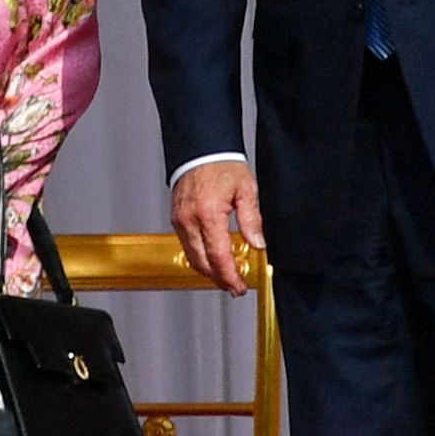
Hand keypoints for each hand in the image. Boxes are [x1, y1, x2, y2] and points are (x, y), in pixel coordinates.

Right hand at [172, 159, 262, 292]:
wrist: (201, 148)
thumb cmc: (222, 164)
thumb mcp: (246, 190)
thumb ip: (252, 220)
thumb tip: (258, 244)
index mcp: (209, 214)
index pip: (219, 256)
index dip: (230, 276)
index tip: (239, 287)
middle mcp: (190, 220)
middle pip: (202, 263)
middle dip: (219, 279)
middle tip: (234, 287)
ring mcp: (180, 220)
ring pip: (192, 257)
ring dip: (208, 270)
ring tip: (225, 275)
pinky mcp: (176, 218)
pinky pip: (186, 245)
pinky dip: (200, 256)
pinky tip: (212, 257)